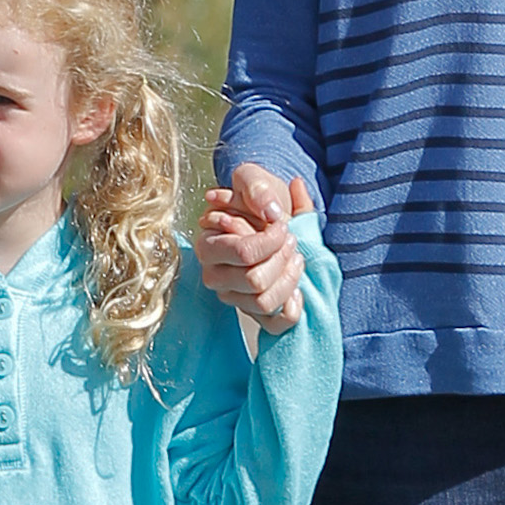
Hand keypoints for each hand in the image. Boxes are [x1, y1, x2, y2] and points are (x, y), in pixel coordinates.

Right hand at [197, 167, 314, 332]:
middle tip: (291, 241)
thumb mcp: (254, 180)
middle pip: (254, 281)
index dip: (270, 240)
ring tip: (296, 258)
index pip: (243, 253)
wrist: (271, 214)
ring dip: (289, 279)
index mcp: (208, 245)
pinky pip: (274, 324)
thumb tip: (271, 213)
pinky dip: (291, 308)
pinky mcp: (253, 313)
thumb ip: (258, 189)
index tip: (282, 225)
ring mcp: (233, 297)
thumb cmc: (259, 199)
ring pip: (264, 303)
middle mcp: (215, 275)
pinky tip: (296, 288)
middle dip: (281, 258)